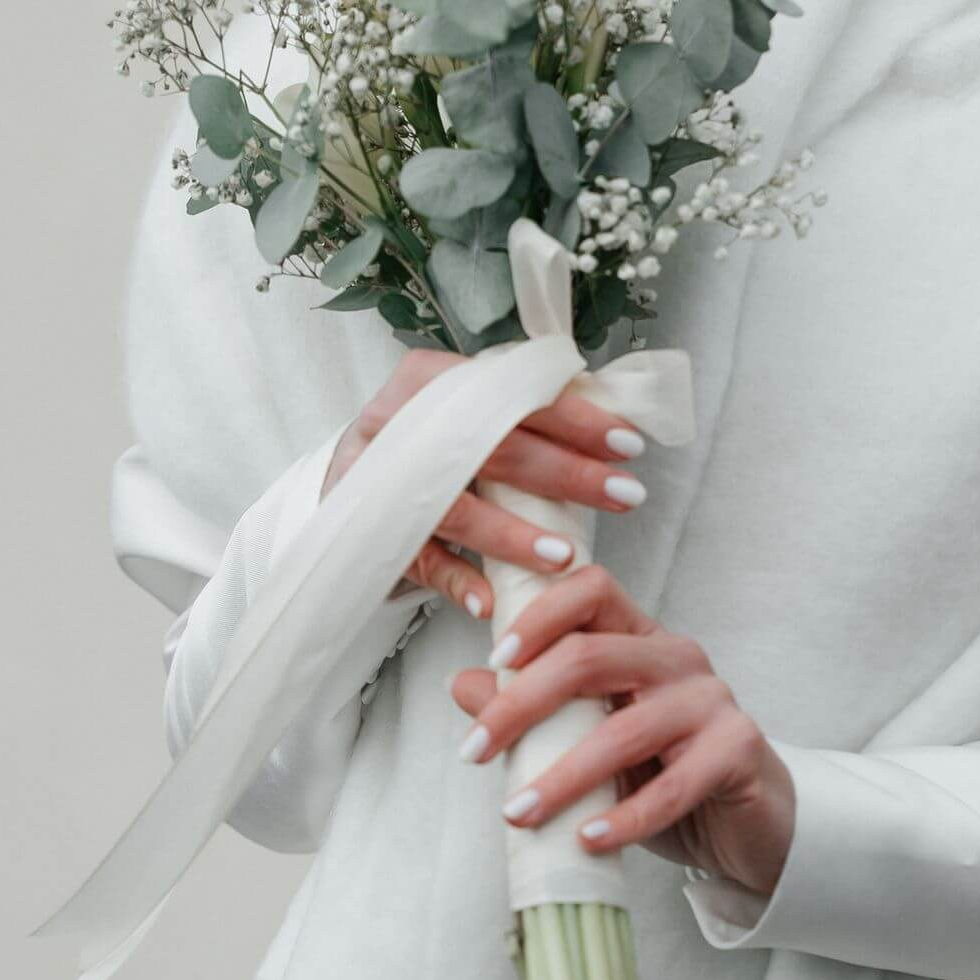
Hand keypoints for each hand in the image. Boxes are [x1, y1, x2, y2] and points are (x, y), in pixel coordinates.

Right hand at [319, 350, 649, 618]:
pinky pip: (420, 560)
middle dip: (564, 473)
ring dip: (512, 536)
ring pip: (452, 508)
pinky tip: (492, 600)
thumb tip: (613, 416)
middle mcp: (397, 422)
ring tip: (564, 556)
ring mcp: (377, 480)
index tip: (627, 444)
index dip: (573, 418)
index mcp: (429, 380)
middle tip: (624, 496)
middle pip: (489, 446)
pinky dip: (457, 582)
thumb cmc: (431, 444)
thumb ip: (523, 410)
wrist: (351, 485)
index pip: (511, 392)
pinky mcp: (369, 534)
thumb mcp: (467, 414)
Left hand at [448, 563, 796, 898]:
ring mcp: (713, 702)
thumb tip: (464, 684)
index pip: (593, 590)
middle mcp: (678, 658)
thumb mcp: (590, 742)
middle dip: (522, 703)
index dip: (541, 614)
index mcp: (641, 639)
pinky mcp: (738, 751)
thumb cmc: (664, 774)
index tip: (495, 655)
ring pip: (625, 729)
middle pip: (591, 655)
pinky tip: (587, 838)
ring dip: (562, 776)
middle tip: (474, 751)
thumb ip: (535, 713)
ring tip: (518, 812)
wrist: (749, 824)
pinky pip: (672, 786)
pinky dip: (624, 817)